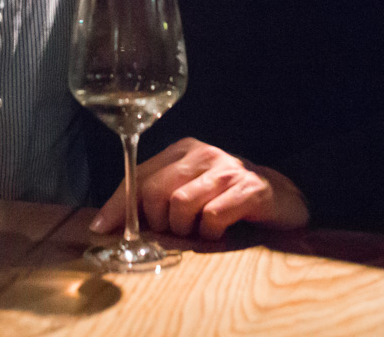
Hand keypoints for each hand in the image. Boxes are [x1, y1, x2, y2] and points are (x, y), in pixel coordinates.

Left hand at [89, 137, 308, 239]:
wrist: (283, 195)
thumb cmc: (226, 197)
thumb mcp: (190, 189)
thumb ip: (157, 199)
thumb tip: (112, 225)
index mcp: (183, 151)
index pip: (138, 175)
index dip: (118, 204)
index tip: (100, 228)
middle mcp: (202, 154)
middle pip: (155, 191)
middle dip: (158, 221)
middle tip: (176, 231)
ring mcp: (226, 170)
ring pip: (181, 205)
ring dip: (185, 229)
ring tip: (200, 231)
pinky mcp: (249, 190)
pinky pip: (212, 217)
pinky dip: (210, 233)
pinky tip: (220, 232)